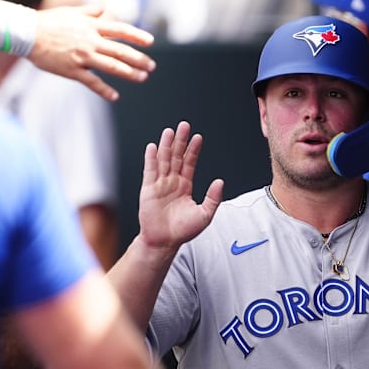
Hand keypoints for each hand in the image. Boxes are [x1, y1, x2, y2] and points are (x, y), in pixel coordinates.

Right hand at [28, 5, 155, 100]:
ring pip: (112, 66)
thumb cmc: (48, 22)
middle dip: (139, 59)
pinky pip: (92, 82)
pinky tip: (115, 97)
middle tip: (151, 66)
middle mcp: (91, 41)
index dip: (137, 35)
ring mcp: (83, 56)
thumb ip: (91, 11)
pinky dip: (105, 90)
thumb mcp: (72, 12)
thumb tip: (106, 7)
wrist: (26, 33)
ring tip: (142, 78)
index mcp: (91, 26)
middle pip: (121, 51)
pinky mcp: (73, 70)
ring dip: (130, 73)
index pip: (120, 30)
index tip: (150, 42)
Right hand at [137, 121, 222, 254]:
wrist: (164, 242)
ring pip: (164, 160)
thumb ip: (212, 198)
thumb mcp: (204, 214)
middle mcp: (172, 182)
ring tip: (170, 131)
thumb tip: (220, 182)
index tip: (198, 137)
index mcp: (185, 185)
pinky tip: (153, 147)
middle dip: (181, 141)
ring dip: (166, 146)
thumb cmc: (183, 230)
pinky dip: (151, 159)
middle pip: (177, 157)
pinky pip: (150, 171)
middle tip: (184, 126)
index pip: (190, 163)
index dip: (193, 150)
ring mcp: (160, 184)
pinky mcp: (148, 190)